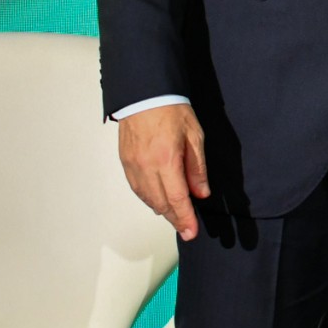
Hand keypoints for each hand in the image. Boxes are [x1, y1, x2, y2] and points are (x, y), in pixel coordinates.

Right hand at [119, 102, 209, 241]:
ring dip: (162, 210)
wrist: (144, 95)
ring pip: (147, 198)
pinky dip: (149, 198)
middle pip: (161, 203)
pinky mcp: (126, 162)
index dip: (185, 218)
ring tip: (176, 217)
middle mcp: (146, 167)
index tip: (191, 231)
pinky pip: (137, 188)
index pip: (176, 198)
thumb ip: (197, 168)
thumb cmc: (171, 110)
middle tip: (187, 230)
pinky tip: (158, 202)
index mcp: (166, 160)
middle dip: (175, 219)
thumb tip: (201, 192)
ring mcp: (133, 166)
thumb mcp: (194, 137)